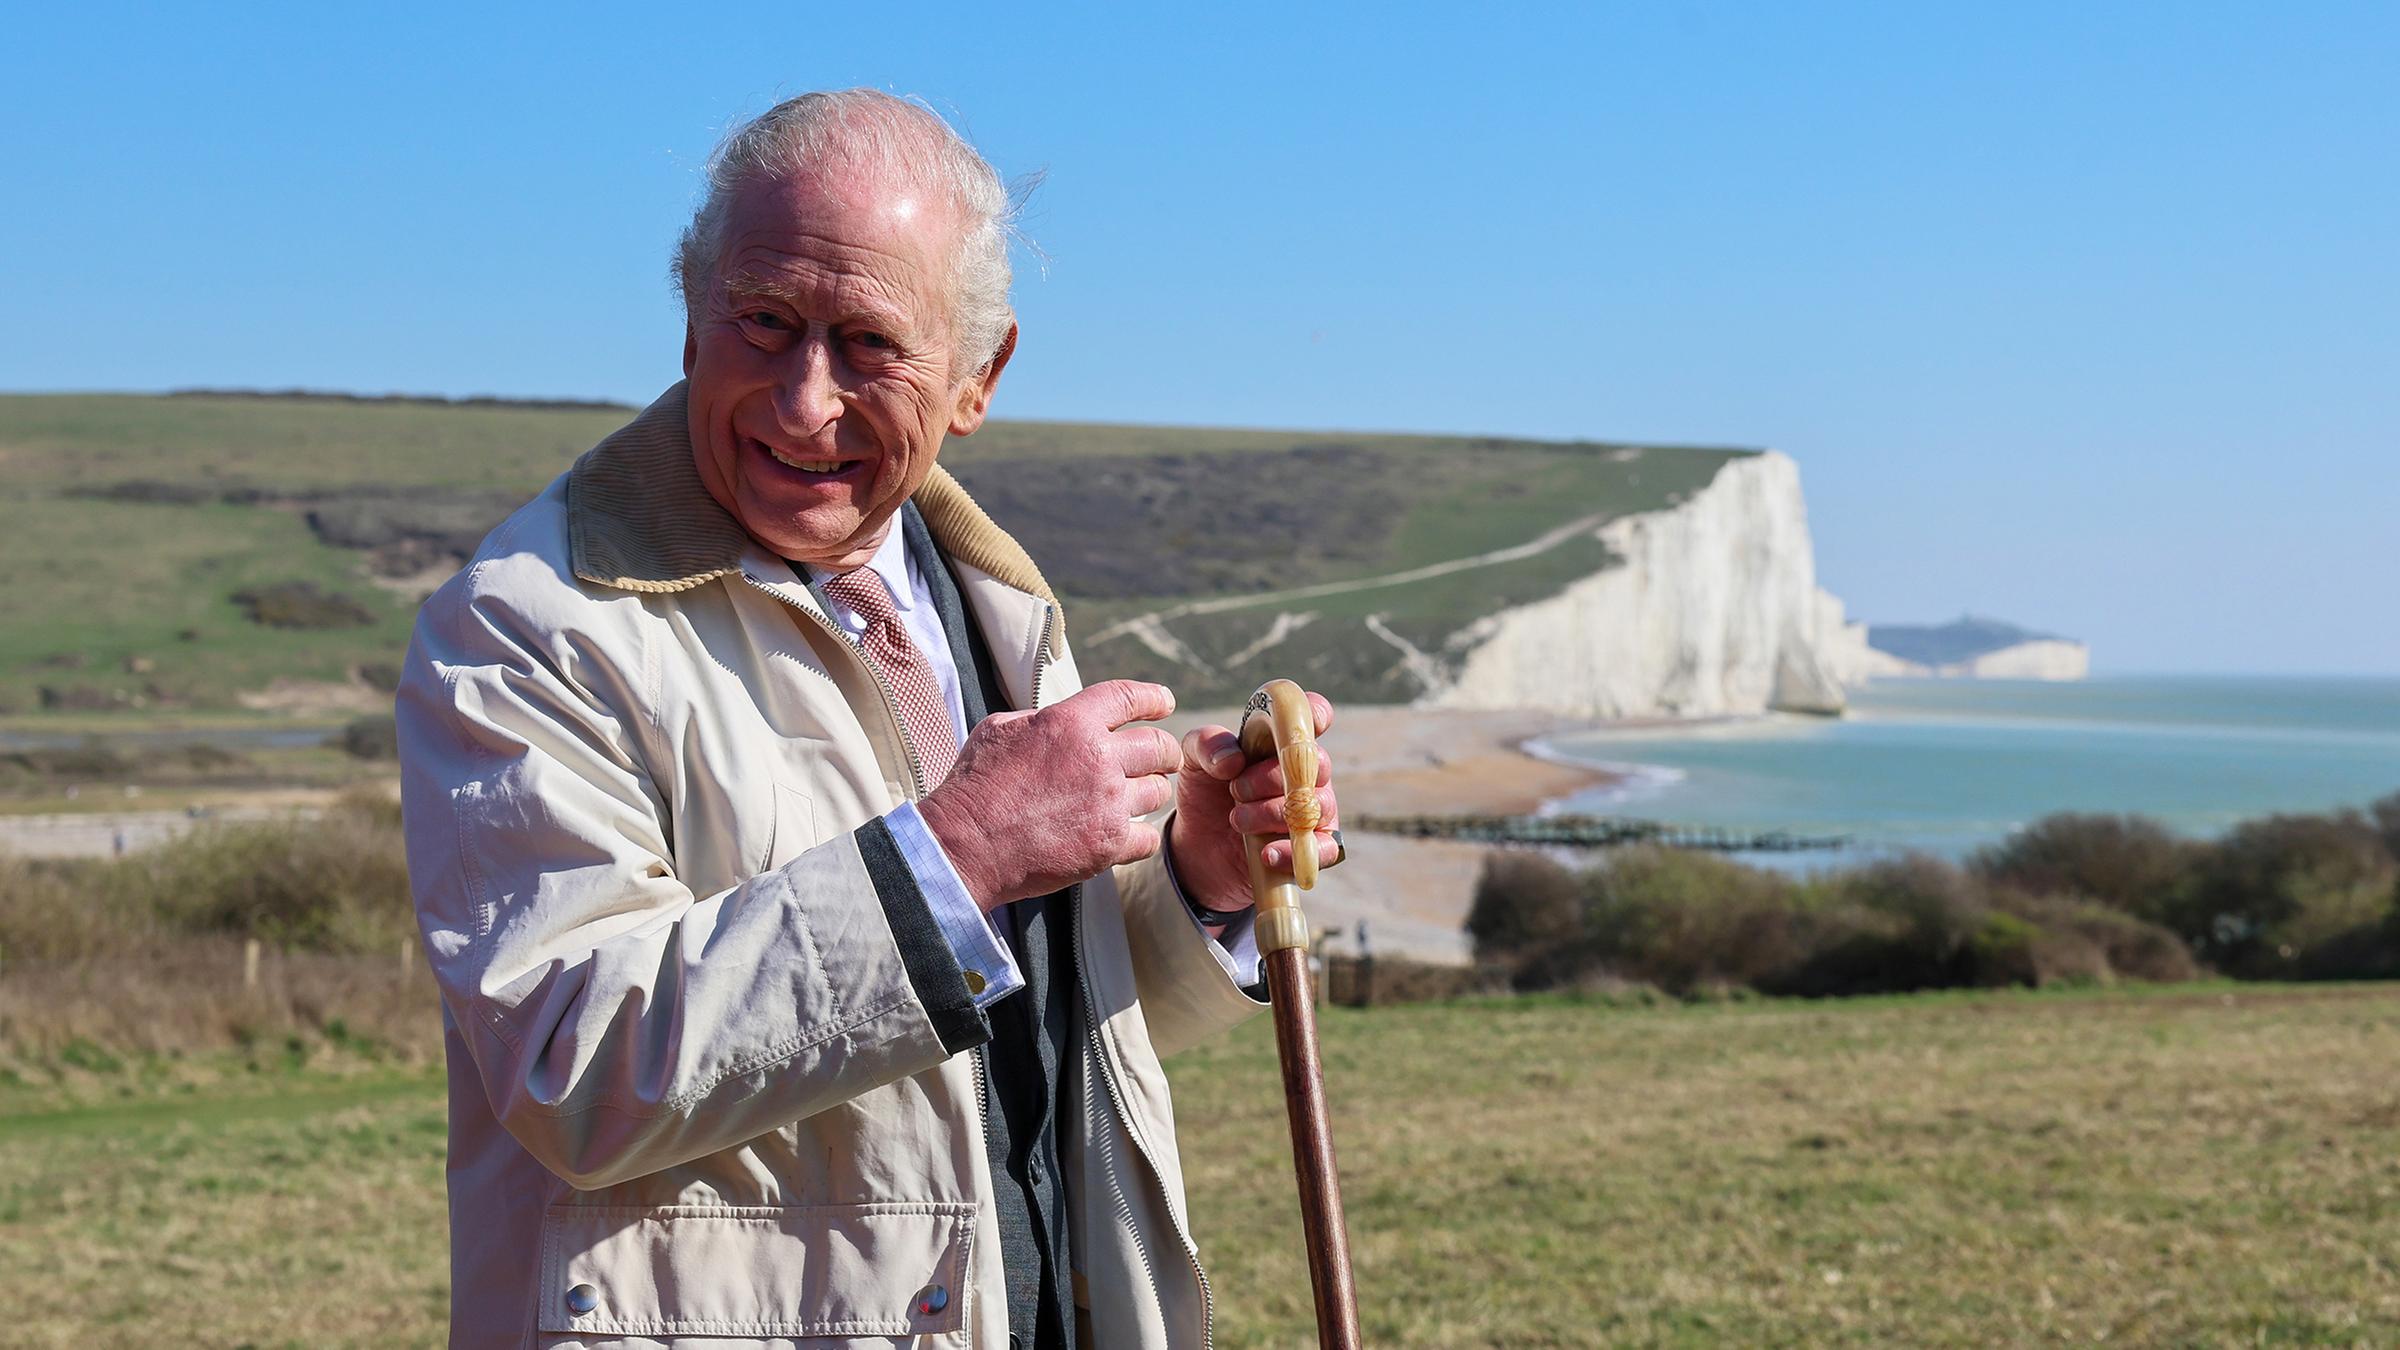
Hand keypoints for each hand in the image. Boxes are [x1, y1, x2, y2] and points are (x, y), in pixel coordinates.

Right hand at [917, 680, 1183, 909]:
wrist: (965, 845)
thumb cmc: (974, 786)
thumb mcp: (999, 729)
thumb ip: (1040, 719)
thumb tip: (1058, 719)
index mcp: (1070, 722)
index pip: (1129, 698)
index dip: (1154, 698)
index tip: (1165, 703)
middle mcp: (1097, 757)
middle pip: (1159, 746)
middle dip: (1164, 752)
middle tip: (1161, 761)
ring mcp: (1107, 802)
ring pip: (1158, 792)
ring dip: (1149, 794)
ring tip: (1134, 800)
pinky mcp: (1107, 844)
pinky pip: (1148, 837)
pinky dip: (1140, 836)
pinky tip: (1125, 836)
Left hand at [1167, 691, 1340, 920]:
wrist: (1201, 846)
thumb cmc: (1207, 793)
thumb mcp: (1194, 762)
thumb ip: (1207, 745)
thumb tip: (1234, 759)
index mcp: (1281, 739)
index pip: (1312, 715)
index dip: (1312, 714)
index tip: (1290, 727)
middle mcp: (1306, 770)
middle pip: (1313, 763)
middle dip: (1271, 777)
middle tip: (1235, 789)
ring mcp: (1314, 809)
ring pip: (1315, 806)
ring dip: (1271, 813)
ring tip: (1237, 819)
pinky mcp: (1314, 847)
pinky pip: (1325, 849)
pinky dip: (1294, 851)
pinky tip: (1266, 853)